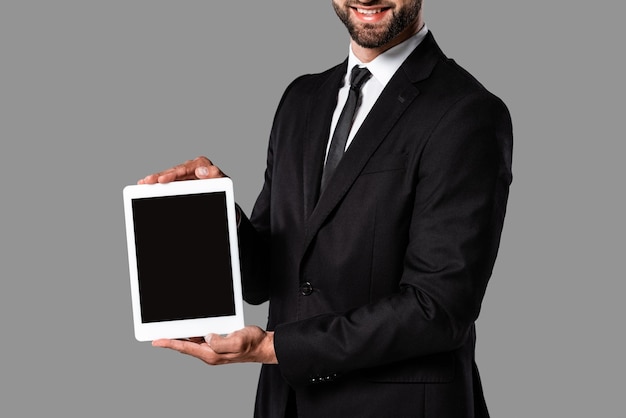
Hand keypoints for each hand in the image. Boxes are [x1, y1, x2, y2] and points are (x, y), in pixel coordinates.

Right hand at [138, 156, 225, 183]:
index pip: (186, 168)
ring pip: (168, 175)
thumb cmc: (222, 186)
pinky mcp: (181, 179)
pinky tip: (145, 183)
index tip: (163, 180)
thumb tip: (201, 171)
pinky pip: (168, 180)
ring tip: (144, 182)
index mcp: (201, 164)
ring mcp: (185, 173)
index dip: (174, 174)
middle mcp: (191, 166)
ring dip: (156, 178)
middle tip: (150, 181)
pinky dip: (157, 181)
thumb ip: (215, 175)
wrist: (223, 192)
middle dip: (161, 176)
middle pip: (174, 171)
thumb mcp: (222, 180)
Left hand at [152, 326, 277, 364]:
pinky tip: (189, 327)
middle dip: (172, 339)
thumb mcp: (237, 341)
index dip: (170, 343)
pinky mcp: (217, 344)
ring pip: (192, 341)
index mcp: (212, 354)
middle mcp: (210, 353)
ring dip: (181, 335)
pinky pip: (200, 338)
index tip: (157, 341)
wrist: (262, 346)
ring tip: (169, 328)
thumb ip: (220, 342)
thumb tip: (207, 337)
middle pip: (185, 345)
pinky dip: (192, 332)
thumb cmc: (252, 344)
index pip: (186, 348)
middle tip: (158, 333)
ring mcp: (213, 349)